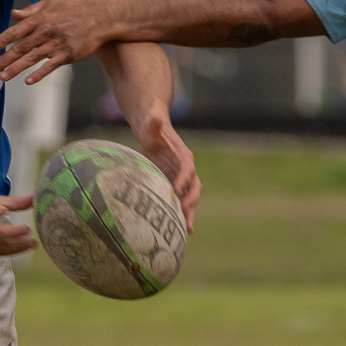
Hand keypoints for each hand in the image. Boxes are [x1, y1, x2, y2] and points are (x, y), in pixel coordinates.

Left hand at [0, 0, 112, 82]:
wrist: (101, 17)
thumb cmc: (75, 7)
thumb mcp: (52, 2)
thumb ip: (31, 9)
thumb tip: (14, 14)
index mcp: (39, 19)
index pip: (15, 31)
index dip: (0, 41)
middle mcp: (45, 32)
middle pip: (20, 48)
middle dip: (3, 59)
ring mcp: (56, 44)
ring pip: (31, 58)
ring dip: (15, 69)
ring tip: (3, 78)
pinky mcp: (68, 54)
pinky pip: (50, 66)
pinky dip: (39, 74)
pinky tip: (28, 81)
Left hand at [132, 108, 200, 229]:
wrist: (152, 132)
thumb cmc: (152, 126)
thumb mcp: (151, 123)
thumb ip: (154, 121)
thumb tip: (155, 116)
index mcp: (183, 155)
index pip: (187, 168)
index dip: (184, 179)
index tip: (177, 190)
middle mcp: (186, 169)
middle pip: (194, 187)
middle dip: (190, 200)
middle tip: (183, 212)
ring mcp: (181, 179)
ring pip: (190, 198)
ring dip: (189, 212)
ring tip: (187, 228)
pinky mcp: (174, 185)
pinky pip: (180, 201)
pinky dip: (181, 214)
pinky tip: (180, 229)